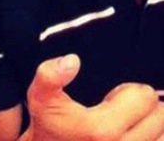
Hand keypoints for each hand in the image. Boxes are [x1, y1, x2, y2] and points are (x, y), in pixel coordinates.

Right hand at [22, 54, 163, 140]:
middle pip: (160, 116)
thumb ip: (50, 74)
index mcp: (102, 129)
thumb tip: (73, 60)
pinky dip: (152, 138)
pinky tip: (132, 135)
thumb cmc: (48, 126)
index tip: (112, 96)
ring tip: (127, 125)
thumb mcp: (40, 96)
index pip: (145, 96)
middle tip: (119, 109)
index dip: (130, 90)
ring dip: (152, 127)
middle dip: (144, 107)